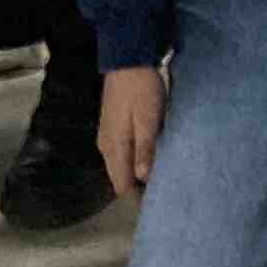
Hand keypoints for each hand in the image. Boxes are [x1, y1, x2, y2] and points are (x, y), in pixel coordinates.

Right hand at [99, 63, 165, 192]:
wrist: (127, 60)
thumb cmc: (142, 89)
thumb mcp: (149, 119)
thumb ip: (145, 149)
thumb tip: (142, 179)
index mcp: (114, 146)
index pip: (122, 184)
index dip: (136, 198)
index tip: (155, 205)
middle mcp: (106, 146)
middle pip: (118, 178)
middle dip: (135, 190)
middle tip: (159, 195)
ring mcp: (107, 136)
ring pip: (118, 166)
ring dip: (133, 176)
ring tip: (156, 181)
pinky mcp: (111, 127)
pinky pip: (119, 155)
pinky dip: (131, 162)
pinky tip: (146, 161)